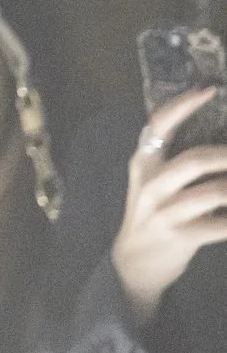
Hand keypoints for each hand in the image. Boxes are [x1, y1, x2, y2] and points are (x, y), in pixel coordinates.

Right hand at [111, 88, 226, 325]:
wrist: (135, 263)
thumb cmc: (152, 215)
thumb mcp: (151, 182)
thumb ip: (172, 159)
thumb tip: (213, 138)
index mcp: (144, 163)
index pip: (159, 125)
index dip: (184, 105)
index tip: (209, 89)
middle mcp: (151, 184)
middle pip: (195, 160)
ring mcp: (165, 212)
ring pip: (213, 193)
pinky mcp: (181, 237)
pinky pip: (221, 226)